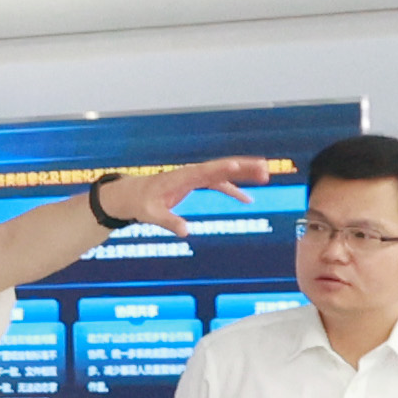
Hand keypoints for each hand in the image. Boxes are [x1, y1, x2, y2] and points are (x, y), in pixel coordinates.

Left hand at [99, 156, 274, 229]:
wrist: (131, 194)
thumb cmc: (140, 202)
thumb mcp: (150, 214)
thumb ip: (168, 221)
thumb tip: (186, 232)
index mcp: (181, 178)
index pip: (204, 172)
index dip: (222, 168)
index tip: (239, 165)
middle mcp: (191, 174)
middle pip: (220, 167)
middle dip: (243, 167)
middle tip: (265, 168)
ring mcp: (195, 177)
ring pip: (223, 172)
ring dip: (243, 173)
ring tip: (266, 175)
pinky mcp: (195, 183)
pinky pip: (218, 184)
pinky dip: (233, 190)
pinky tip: (248, 200)